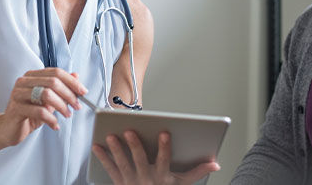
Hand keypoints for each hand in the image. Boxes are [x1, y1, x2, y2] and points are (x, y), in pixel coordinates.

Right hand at [0, 68, 86, 146]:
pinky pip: (39, 111)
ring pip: (46, 94)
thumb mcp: (49, 100)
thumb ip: (61, 87)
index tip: (83, 92)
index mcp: (32, 76)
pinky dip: (51, 119)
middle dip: (69, 95)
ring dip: (61, 106)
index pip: (56, 72)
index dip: (72, 81)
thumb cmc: (29, 113)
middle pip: (53, 82)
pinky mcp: (15, 108)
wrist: (9, 129)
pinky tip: (55, 125)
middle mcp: (24, 82)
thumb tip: (76, 75)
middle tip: (77, 106)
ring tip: (67, 115)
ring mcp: (18, 94)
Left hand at [92, 130, 219, 184]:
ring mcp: (131, 181)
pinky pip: (110, 170)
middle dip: (134, 145)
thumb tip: (215, 163)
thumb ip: (198, 171)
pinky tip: (96, 146)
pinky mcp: (119, 183)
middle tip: (129, 131)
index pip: (164, 160)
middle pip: (139, 160)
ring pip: (122, 164)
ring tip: (110, 136)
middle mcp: (146, 179)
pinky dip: (103, 158)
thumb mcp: (182, 183)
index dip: (164, 147)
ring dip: (115, 150)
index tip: (163, 132)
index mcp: (162, 176)